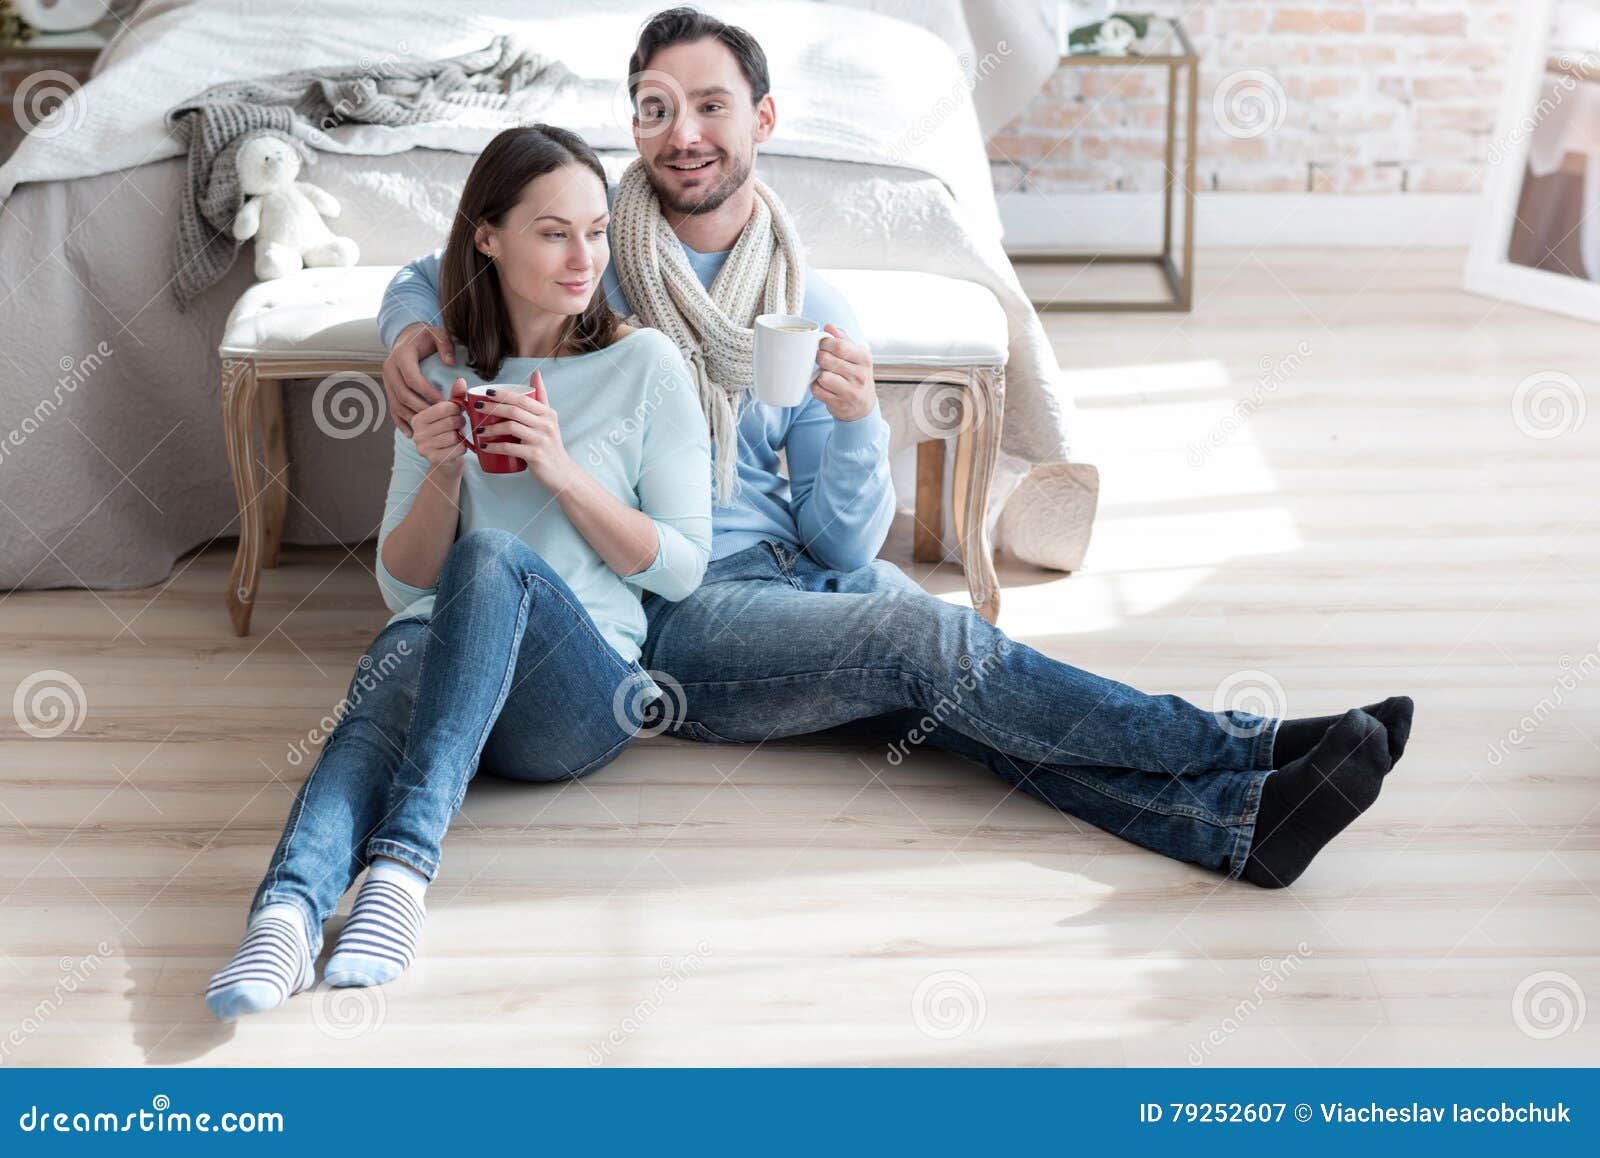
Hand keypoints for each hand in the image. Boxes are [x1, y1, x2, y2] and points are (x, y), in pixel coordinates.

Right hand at [383, 322, 455, 435]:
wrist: (408, 337)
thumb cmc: (426, 337)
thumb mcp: (438, 334)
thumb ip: (446, 345)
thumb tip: (450, 362)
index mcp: (402, 355)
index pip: (413, 379)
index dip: (429, 393)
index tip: (445, 403)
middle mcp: (390, 368)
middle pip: (404, 395)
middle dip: (423, 409)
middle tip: (441, 419)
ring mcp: (386, 380)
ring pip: (397, 405)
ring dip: (413, 418)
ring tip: (431, 428)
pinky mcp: (388, 390)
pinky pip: (392, 409)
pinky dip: (400, 422)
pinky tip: (411, 433)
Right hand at [408, 377, 469, 477]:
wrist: (447, 461)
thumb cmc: (448, 433)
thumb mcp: (450, 414)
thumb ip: (455, 396)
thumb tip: (461, 380)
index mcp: (417, 418)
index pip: (444, 407)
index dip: (457, 410)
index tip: (456, 414)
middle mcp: (416, 432)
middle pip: (451, 422)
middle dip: (461, 423)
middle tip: (459, 426)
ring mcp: (423, 447)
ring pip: (454, 436)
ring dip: (462, 437)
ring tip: (458, 437)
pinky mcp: (433, 459)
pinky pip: (457, 449)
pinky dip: (463, 448)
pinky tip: (458, 448)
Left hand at [474, 370, 576, 489]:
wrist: (561, 473)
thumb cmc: (550, 444)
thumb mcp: (549, 419)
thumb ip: (542, 397)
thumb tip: (536, 373)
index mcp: (548, 413)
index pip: (522, 399)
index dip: (503, 394)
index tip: (487, 393)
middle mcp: (546, 425)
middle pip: (514, 411)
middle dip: (492, 408)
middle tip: (476, 409)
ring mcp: (541, 440)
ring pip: (510, 428)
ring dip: (491, 428)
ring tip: (478, 429)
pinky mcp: (535, 455)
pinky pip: (509, 448)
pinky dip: (494, 446)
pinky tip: (484, 446)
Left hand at [811, 324, 875, 421]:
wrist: (863, 406)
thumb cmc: (856, 376)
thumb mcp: (856, 356)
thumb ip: (843, 339)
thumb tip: (829, 326)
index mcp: (864, 358)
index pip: (839, 346)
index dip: (824, 343)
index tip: (822, 345)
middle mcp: (860, 375)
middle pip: (827, 360)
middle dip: (819, 357)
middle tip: (820, 359)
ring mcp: (851, 391)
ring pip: (822, 376)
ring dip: (819, 374)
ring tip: (825, 374)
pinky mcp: (839, 404)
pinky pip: (817, 390)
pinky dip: (816, 387)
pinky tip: (823, 386)